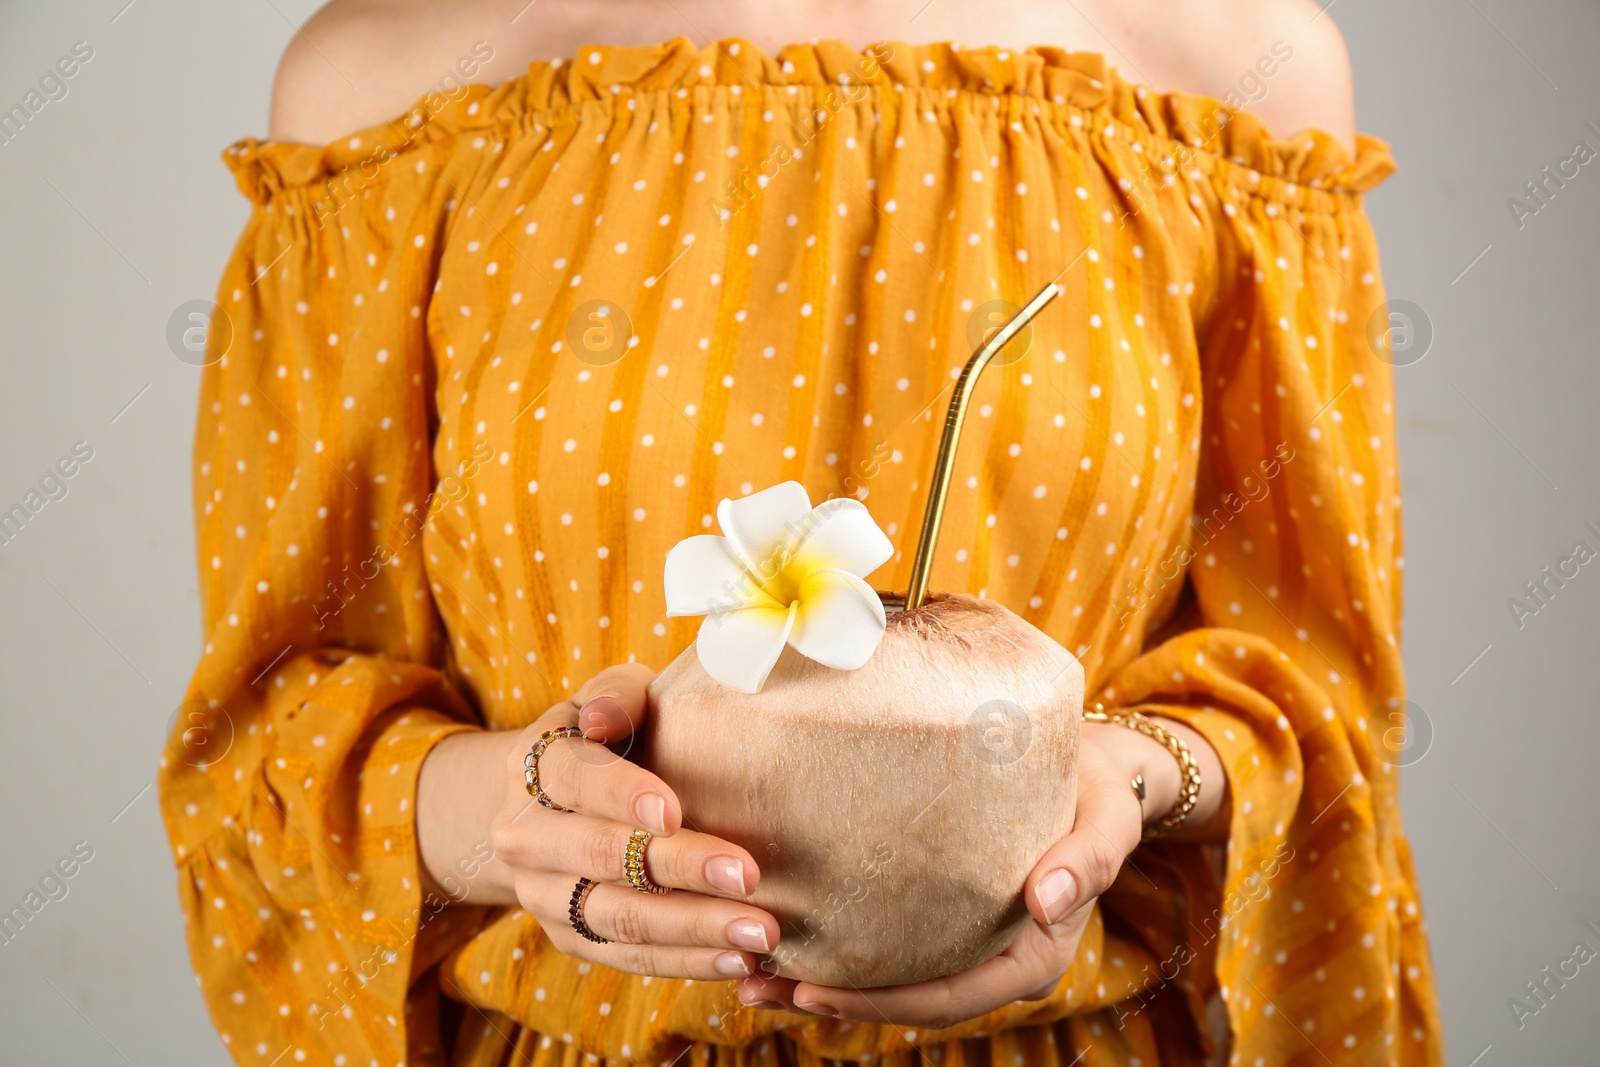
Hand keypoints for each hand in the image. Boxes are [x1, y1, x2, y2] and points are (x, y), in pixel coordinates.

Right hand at [418, 664, 780, 980]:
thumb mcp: (605, 698)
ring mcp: (544, 895)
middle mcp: (526, 837)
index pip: (575, 779)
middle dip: (678, 868)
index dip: (621, 794)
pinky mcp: (569, 937)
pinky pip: (626, 957)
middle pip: (601, 857)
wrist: (536, 804)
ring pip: (617, 919)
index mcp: (535, 766)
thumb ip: (617, 695)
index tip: (675, 810)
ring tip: (758, 934)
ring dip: (692, 930)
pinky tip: (736, 960)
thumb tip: (607, 715)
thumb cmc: (600, 736)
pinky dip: (684, 963)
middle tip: (749, 876)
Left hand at [732, 725, 1161, 1026]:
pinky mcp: (942, 914)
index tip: (814, 991)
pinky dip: (834, 945)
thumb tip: (1045, 901)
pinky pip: (887, 942)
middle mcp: (993, 959)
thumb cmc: (1102, 788)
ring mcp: (966, 940)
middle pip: (903, 999)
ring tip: (745, 974)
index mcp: (1032, 954)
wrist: (1099, 769)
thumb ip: (1088, 858)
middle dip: (829, 1000)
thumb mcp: (1109, 816)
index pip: (946, 996)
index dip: (877, 1003)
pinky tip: (779, 928)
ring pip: (887, 978)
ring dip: (818, 981)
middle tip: (752, 985)